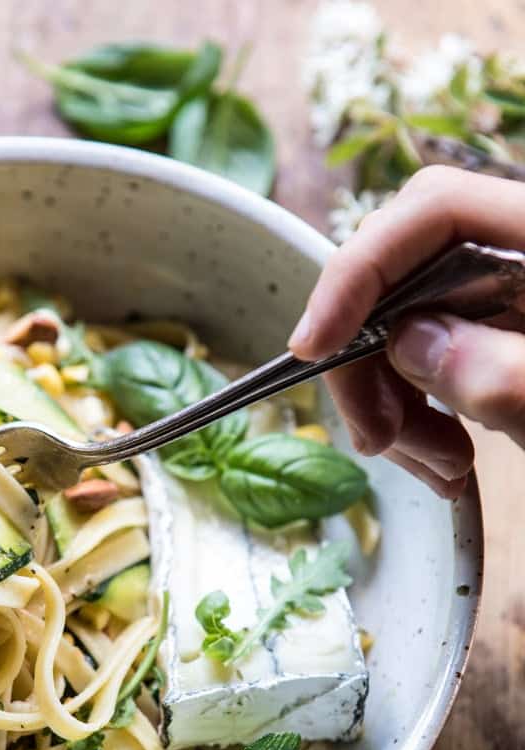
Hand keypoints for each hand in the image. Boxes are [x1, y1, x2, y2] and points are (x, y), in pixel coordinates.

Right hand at [288, 166, 524, 496]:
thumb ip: (497, 369)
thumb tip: (407, 342)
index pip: (431, 211)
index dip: (359, 271)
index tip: (313, 346)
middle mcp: (518, 252)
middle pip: (406, 274)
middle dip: (372, 362)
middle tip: (378, 439)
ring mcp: (512, 297)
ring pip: (414, 326)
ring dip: (396, 404)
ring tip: (436, 470)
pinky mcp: (505, 338)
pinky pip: (441, 360)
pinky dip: (426, 414)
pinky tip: (444, 461)